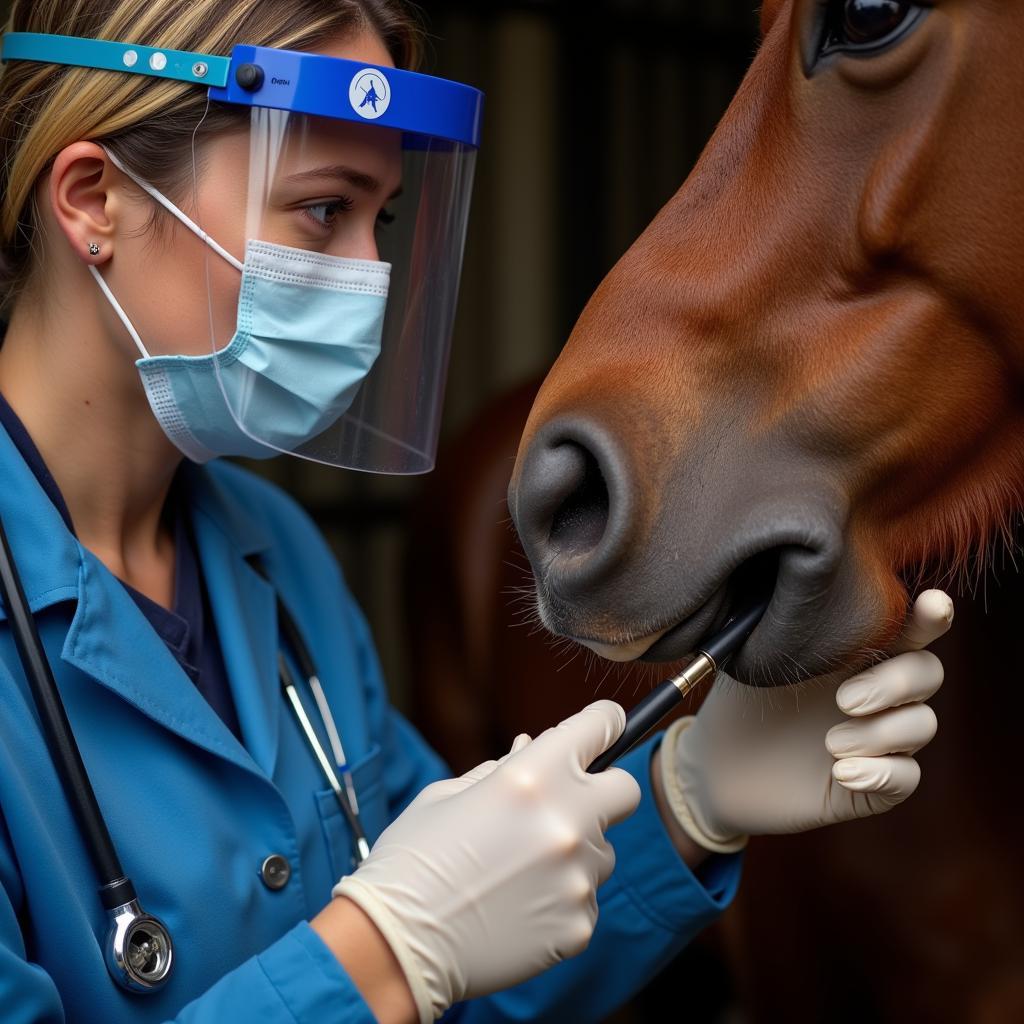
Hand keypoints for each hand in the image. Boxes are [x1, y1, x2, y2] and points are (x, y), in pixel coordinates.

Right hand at [333, 701, 639, 1021]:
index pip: (600, 726)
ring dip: (574, 852)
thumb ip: (502, 768)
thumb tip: (532, 746)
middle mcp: (565, 821)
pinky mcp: (580, 924)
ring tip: (520, 872)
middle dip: (604, 789)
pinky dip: (559, 900)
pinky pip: (585, 899)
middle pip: (626, 789)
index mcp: (532, 776)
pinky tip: (517, 909)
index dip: (603, 722)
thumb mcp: (446, 796)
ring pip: (602, 851)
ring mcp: (577, 876)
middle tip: (571, 803)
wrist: (397, 946)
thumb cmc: (413, 860)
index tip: (604, 725)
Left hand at [661, 590, 951, 851]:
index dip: (930, 615)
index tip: (932, 604)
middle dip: (896, 683)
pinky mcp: (874, 784)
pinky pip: (907, 776)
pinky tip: (841, 772)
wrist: (715, 767)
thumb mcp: (754, 657)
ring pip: (921, 724)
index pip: (908, 629)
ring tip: (830, 742)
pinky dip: (881, 773)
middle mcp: (877, 691)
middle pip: (928, 672)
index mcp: (854, 653)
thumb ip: (786, 625)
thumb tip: (808, 592)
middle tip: (844, 700)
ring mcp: (879, 739)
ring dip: (879, 733)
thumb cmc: (737, 702)